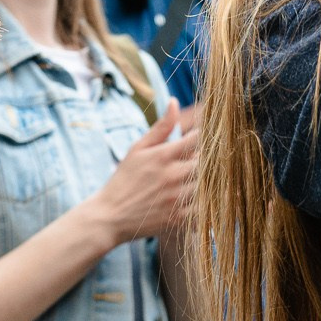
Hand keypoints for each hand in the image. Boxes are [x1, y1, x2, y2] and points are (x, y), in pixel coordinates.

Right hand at [86, 103, 198, 244]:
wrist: (110, 217)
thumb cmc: (124, 179)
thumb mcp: (138, 149)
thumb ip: (161, 127)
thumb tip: (175, 101)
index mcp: (163, 155)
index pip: (197, 138)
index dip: (205, 135)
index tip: (206, 136)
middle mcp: (173, 175)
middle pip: (207, 161)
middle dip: (209, 157)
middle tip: (208, 157)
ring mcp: (177, 198)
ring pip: (208, 184)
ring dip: (209, 178)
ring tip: (205, 176)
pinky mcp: (179, 219)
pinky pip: (204, 208)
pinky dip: (207, 201)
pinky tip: (201, 197)